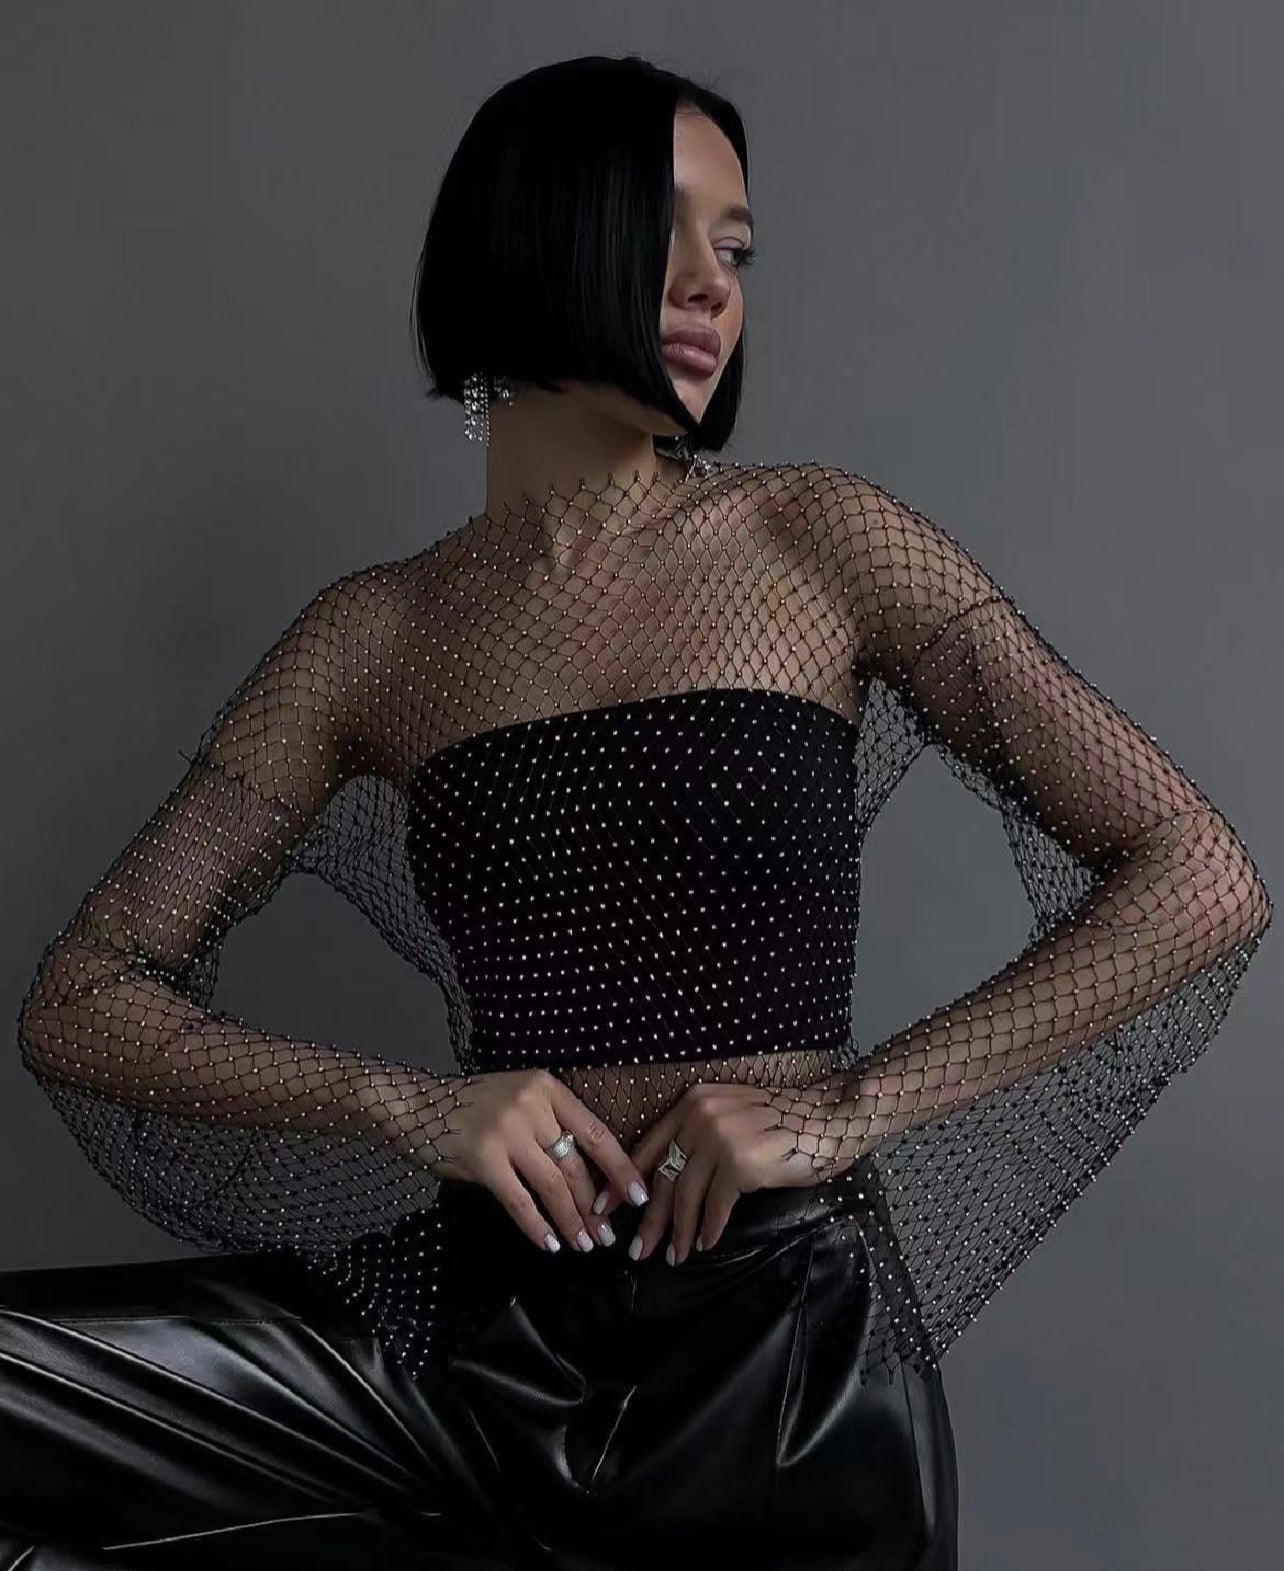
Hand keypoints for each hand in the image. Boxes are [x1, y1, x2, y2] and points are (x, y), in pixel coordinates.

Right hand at [375, 1067, 650, 1255]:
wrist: (416, 1106)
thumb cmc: (472, 1107)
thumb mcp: (519, 1100)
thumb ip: (550, 1126)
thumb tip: (589, 1175)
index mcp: (547, 1089)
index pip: (596, 1133)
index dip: (621, 1168)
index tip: (639, 1196)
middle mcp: (531, 1106)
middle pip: (576, 1166)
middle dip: (595, 1207)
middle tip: (606, 1236)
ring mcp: (507, 1132)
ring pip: (553, 1187)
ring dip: (572, 1221)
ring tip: (585, 1245)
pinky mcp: (483, 1160)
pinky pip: (520, 1202)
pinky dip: (538, 1227)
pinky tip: (550, 1244)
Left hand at [603, 1081, 819, 1264]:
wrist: (829, 1119)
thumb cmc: (783, 1123)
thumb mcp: (730, 1116)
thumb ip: (699, 1136)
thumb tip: (669, 1183)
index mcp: (692, 1103)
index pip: (648, 1146)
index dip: (624, 1181)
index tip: (605, 1208)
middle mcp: (700, 1115)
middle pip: (663, 1176)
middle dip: (650, 1219)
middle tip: (637, 1251)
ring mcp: (719, 1138)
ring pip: (685, 1195)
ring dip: (679, 1232)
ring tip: (673, 1257)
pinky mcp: (740, 1163)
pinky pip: (715, 1206)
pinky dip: (709, 1229)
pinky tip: (706, 1244)